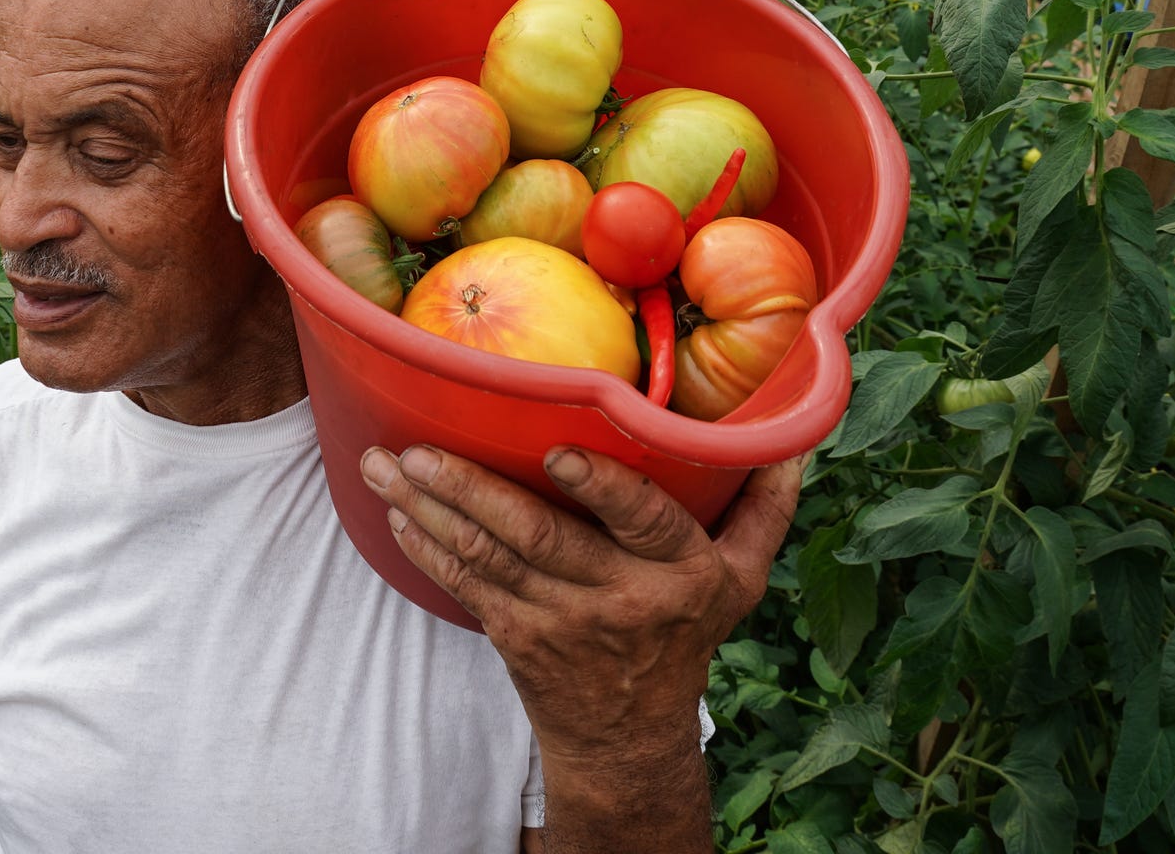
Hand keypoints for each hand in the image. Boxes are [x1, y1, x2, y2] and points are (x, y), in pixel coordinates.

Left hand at [358, 444, 803, 848]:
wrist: (630, 736)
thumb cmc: (684, 632)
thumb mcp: (739, 579)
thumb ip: (761, 508)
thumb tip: (789, 438)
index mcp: (678, 570)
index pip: (642, 521)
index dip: (602, 489)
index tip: (560, 453)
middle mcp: (618, 596)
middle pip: (538, 536)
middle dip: (471, 489)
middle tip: (418, 449)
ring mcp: (560, 620)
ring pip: (488, 556)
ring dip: (430, 509)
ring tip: (385, 464)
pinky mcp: (515, 636)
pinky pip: (465, 587)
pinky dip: (426, 548)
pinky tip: (395, 513)